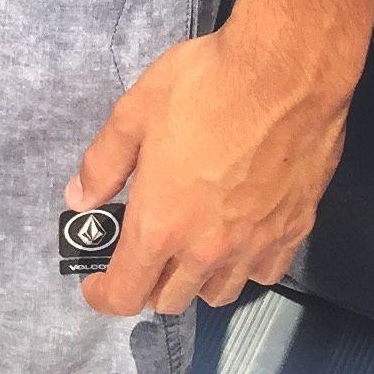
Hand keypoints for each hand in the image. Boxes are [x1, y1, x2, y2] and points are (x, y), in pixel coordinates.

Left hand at [65, 27, 354, 317]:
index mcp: (161, 224)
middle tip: (144, 250)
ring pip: (219, 294)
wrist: (286, 72)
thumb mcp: (134, 112)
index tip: (96, 283)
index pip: (126, 294)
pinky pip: (264, 273)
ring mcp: (255, 246)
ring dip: (196, 281)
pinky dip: (245, 267)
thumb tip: (79, 199)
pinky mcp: (294, 232)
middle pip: (171, 301)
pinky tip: (239, 237)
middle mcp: (208, 250)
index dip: (102, 295)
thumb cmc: (203, 85)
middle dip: (147, 285)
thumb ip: (103, 163)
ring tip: (191, 246)